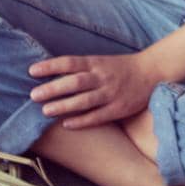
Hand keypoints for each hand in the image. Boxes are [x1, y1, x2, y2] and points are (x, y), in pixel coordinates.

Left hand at [28, 52, 157, 128]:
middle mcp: (102, 77)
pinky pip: (98, 116)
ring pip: (85, 100)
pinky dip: (82, 120)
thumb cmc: (121, 68)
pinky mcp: (119, 108)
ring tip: (45, 111)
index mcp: (96, 62)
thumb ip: (81, 68)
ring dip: (64, 105)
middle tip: (34, 95)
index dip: (50, 66)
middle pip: (75, 82)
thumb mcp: (101, 61)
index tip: (32, 71)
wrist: (152, 72)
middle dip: (53, 88)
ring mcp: (111, 93)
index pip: (70, 62)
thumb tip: (51, 75)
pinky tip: (67, 124)